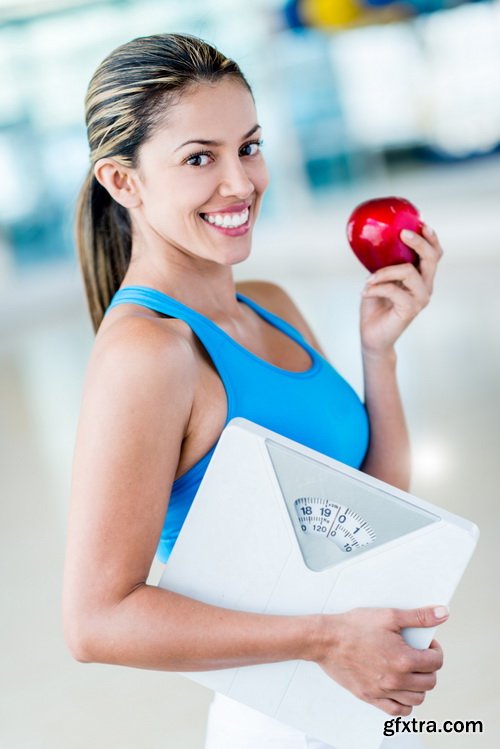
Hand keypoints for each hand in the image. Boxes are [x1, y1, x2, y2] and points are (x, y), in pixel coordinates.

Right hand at [316, 605, 447, 714]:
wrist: (326, 640)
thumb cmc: (354, 626)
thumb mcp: (389, 615)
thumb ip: (419, 617)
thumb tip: (443, 614)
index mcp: (403, 659)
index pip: (436, 662)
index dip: (435, 650)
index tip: (426, 644)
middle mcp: (396, 680)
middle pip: (429, 682)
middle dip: (429, 667)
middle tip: (419, 655)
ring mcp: (383, 691)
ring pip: (416, 699)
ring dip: (419, 686)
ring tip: (410, 671)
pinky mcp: (370, 697)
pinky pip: (397, 711)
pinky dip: (404, 703)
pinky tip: (400, 689)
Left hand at [359, 225, 443, 355]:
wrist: (372, 335)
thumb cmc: (375, 305)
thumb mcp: (378, 279)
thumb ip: (384, 263)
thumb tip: (375, 239)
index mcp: (421, 277)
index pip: (434, 254)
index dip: (431, 239)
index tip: (422, 223)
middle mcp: (425, 287)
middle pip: (431, 258)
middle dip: (418, 243)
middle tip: (402, 234)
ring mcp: (420, 299)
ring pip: (409, 271)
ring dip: (384, 271)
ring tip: (368, 280)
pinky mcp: (410, 310)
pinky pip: (393, 289)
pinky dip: (376, 288)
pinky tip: (365, 293)